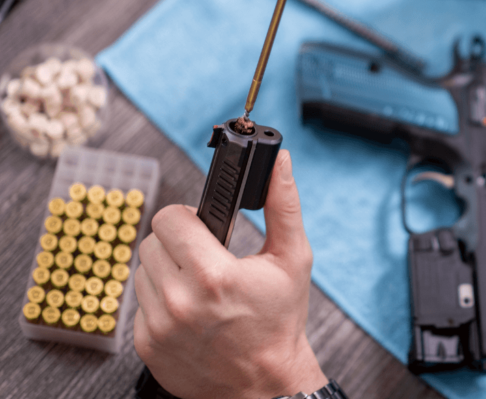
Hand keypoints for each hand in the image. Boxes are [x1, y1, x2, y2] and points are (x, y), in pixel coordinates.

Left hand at [134, 150, 327, 398]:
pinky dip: (161, 300)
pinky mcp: (146, 345)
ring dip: (166, 270)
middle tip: (204, 256)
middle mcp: (180, 301)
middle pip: (152, 241)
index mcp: (213, 275)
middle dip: (177, 242)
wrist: (264, 386)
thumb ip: (284, 205)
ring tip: (198, 284)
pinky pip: (140, 303)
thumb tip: (279, 161)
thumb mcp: (293, 258)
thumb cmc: (280, 320)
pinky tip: (189, 309)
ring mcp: (159, 326)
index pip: (168, 219)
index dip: (187, 217)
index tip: (204, 227)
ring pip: (142, 271)